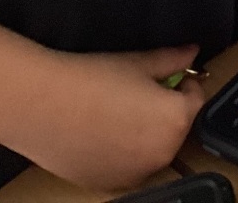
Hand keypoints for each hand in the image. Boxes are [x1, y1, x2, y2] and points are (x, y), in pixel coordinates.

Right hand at [9, 45, 204, 191]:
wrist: (41, 106)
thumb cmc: (91, 80)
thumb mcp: (139, 63)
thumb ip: (173, 59)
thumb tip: (192, 52)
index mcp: (176, 120)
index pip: (196, 99)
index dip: (182, 84)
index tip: (166, 77)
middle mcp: (162, 153)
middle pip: (175, 127)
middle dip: (164, 111)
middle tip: (135, 93)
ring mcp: (136, 174)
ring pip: (152, 149)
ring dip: (144, 134)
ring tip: (115, 112)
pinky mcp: (109, 185)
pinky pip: (128, 167)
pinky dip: (122, 154)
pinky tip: (100, 134)